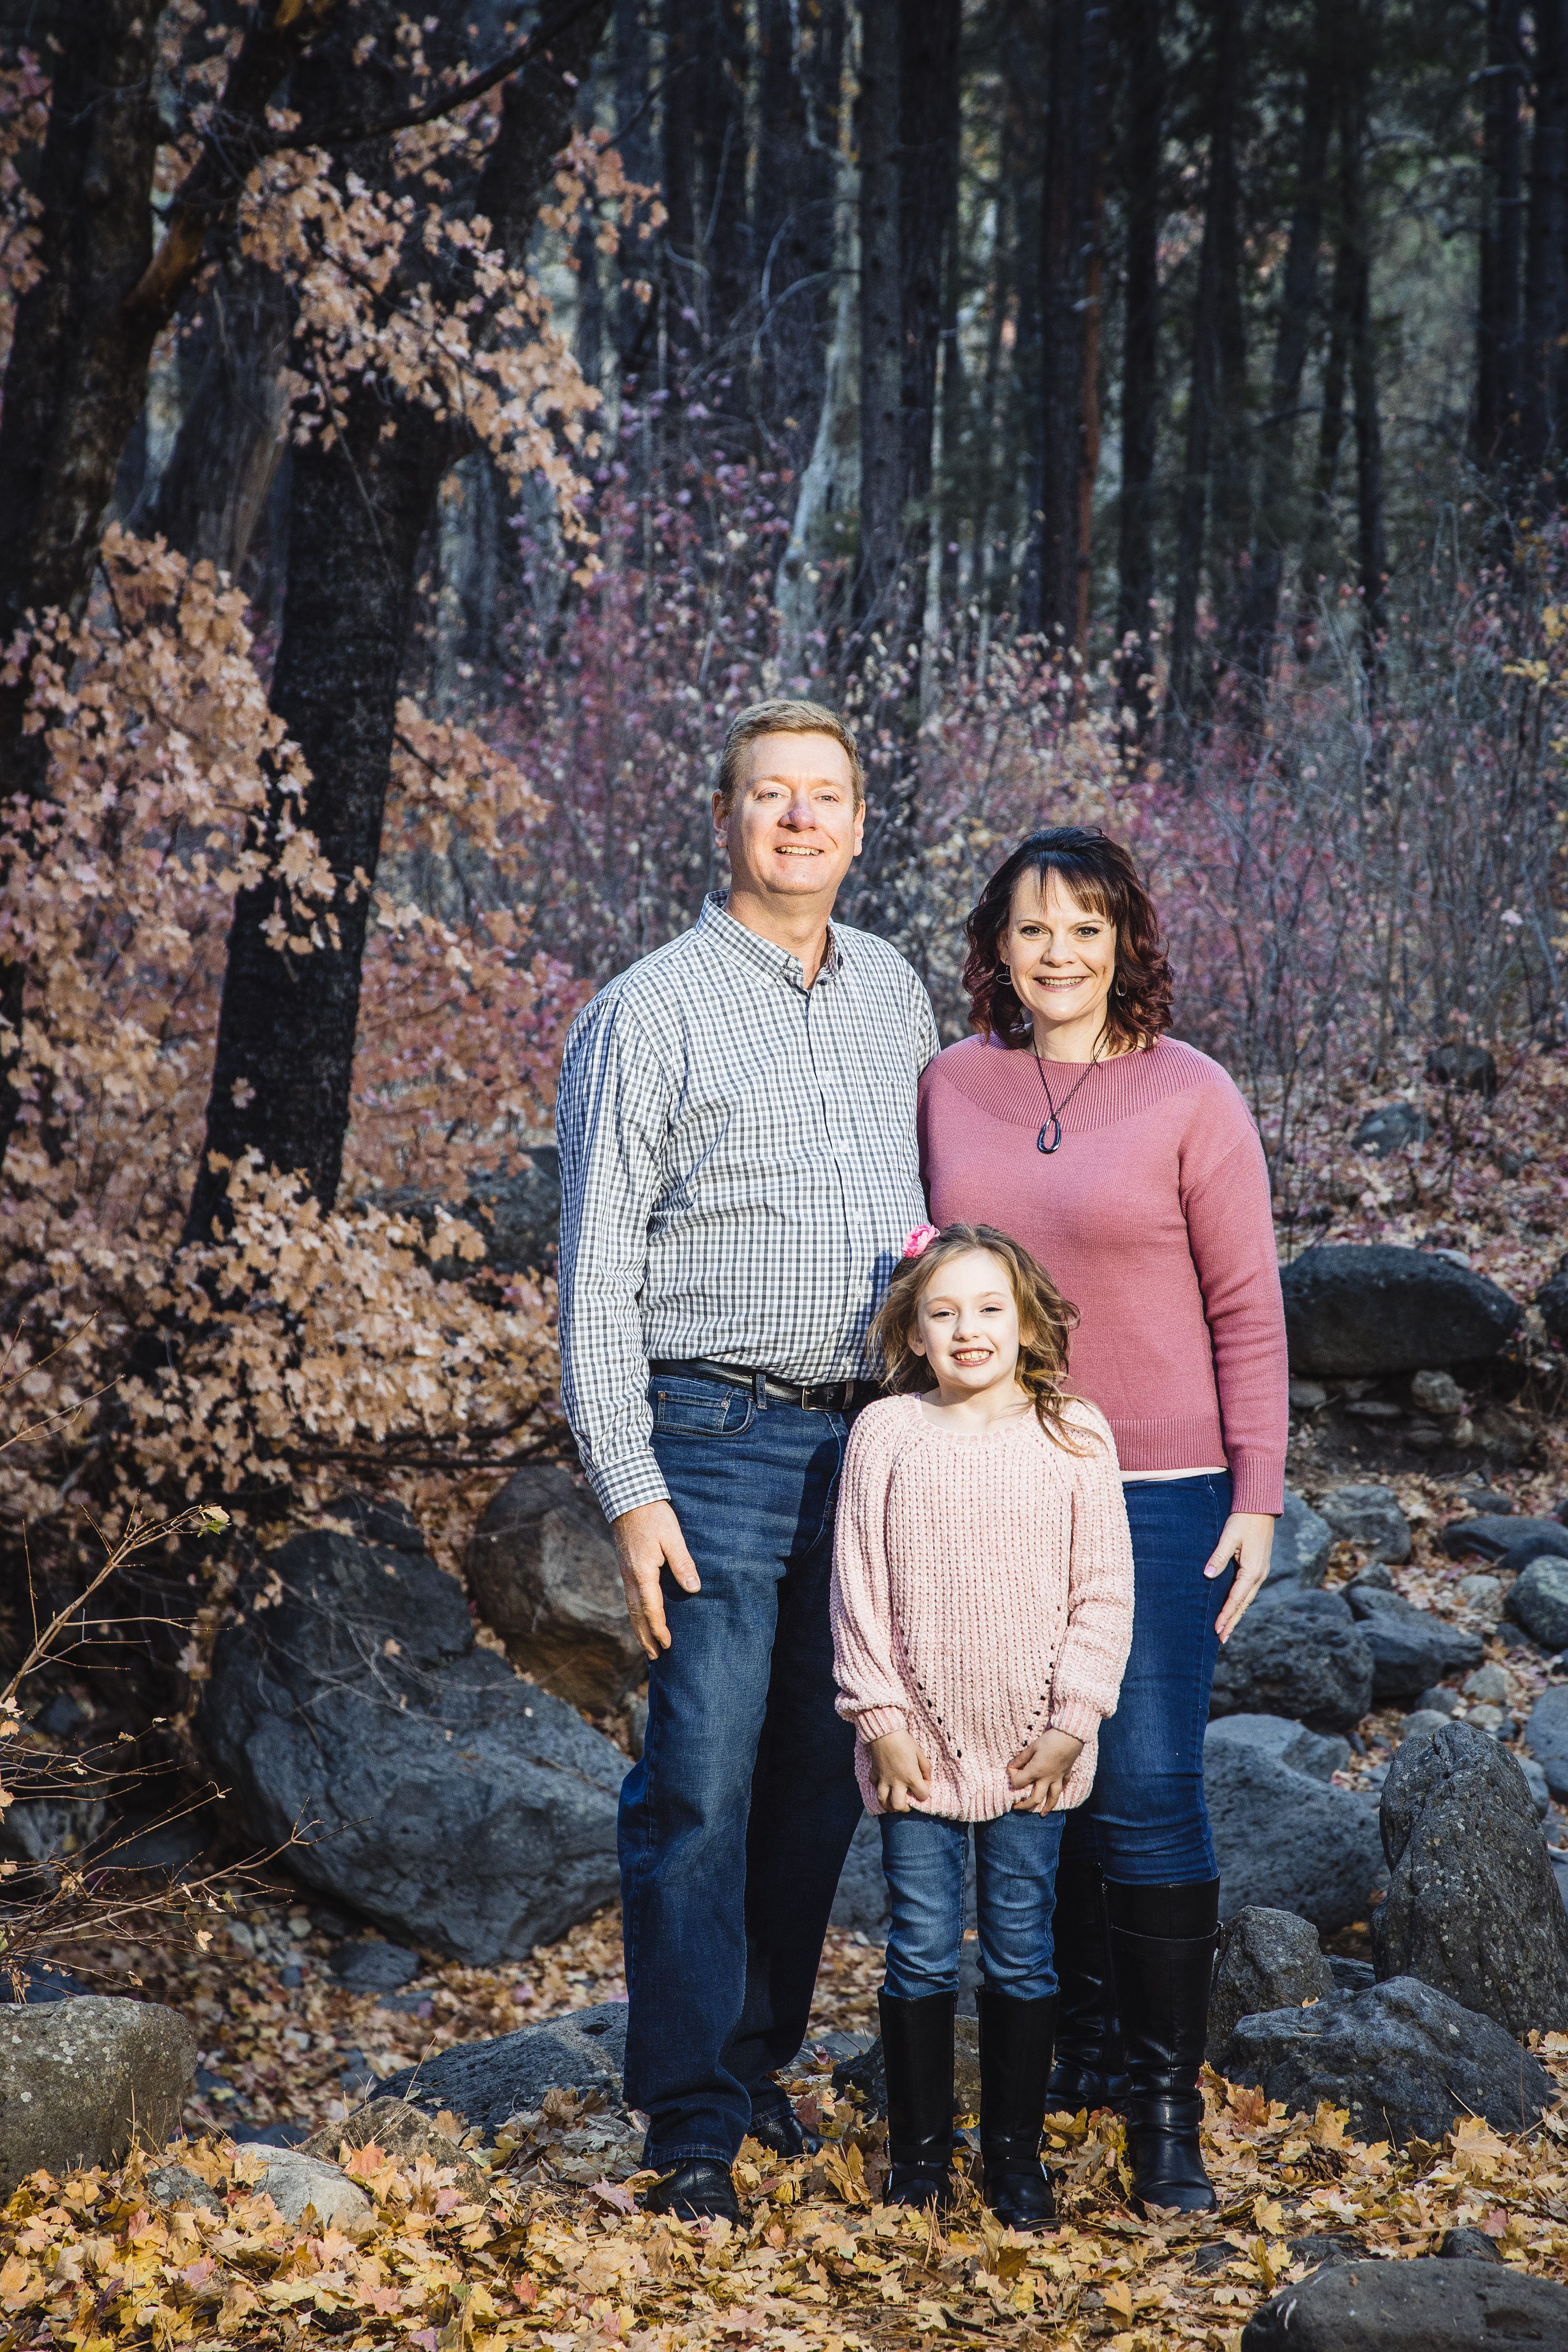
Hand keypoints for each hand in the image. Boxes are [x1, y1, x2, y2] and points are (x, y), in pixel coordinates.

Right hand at [611, 1500, 700, 1659]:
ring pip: (631, 1608)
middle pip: (637, 1614)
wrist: (627, 1497)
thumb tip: (694, 1589)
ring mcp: (626, 1573)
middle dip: (646, 1636)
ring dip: (639, 1628)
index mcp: (642, 1573)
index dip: (659, 1629)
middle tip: (655, 1656)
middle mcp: (630, 1577)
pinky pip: (630, 1598)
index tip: (667, 1646)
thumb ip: (683, 1563)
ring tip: (647, 1644)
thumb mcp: (673, 1537)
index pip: (651, 1609)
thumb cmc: (653, 1515)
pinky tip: (641, 1616)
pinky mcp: (626, 1567)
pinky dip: (636, 1613)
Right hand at [868, 1731, 930, 1812]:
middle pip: (899, 1806)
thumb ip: (925, 1768)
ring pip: (883, 1800)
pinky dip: (878, 1786)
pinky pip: (874, 1784)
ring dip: (888, 1805)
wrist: (884, 1731)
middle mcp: (897, 1782)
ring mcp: (884, 1779)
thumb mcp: (919, 1752)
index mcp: (911, 1777)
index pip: (922, 1795)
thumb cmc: (904, 1741)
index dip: (925, 1792)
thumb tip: (927, 1779)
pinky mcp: (874, 1773)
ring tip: (892, 1805)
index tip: (924, 1785)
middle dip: (904, 1808)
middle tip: (907, 1803)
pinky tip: (882, 1784)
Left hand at [1006, 1728, 1083, 1813]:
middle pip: (1035, 1799)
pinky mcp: (1066, 1774)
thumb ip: (1021, 1758)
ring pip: (1052, 1798)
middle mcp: (1047, 1779)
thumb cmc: (1050, 1740)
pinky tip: (1056, 1795)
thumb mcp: (1032, 1746)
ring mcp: (1058, 1778)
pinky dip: (1059, 1792)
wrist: (1071, 1736)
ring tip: (1042, 1814)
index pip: (1019, 1782)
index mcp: (1036, 1771)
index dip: (1012, 1777)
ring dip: (1046, 1807)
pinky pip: (1063, 1787)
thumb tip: (1012, 1765)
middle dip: (1025, 1805)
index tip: (1011, 1769)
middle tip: (1017, 1808)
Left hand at [1208, 1511, 1275, 1641]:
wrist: (1260, 1508)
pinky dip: (1241, 1603)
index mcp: (1252, 1571)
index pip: (1236, 1599)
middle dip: (1232, 1622)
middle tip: (1221, 1639)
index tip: (1217, 1629)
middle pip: (1243, 1604)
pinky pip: (1248, 1591)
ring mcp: (1261, 1572)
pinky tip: (1234, 1608)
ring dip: (1236, 1614)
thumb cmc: (1243, 1521)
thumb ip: (1219, 1557)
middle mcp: (1259, 1575)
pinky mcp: (1258, 1568)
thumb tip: (1207, 1575)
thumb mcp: (1229, 1537)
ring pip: (1247, 1599)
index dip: (1226, 1615)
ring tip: (1226, 1629)